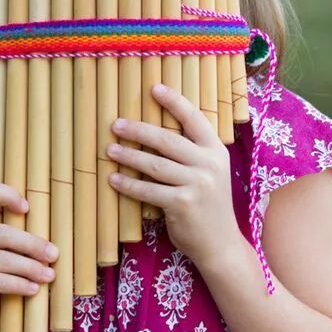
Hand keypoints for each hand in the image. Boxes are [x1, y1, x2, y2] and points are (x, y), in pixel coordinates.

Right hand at [0, 182, 59, 327]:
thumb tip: (41, 230)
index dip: (8, 195)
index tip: (27, 209)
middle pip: (5, 233)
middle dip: (34, 245)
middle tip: (53, 254)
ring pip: (5, 260)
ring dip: (32, 268)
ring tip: (49, 274)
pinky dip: (20, 285)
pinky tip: (33, 289)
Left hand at [106, 83, 241, 268]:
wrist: (221, 244)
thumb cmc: (208, 205)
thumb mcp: (209, 172)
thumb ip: (192, 153)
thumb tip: (155, 132)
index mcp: (216, 150)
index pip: (194, 118)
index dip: (174, 102)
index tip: (154, 88)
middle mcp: (209, 164)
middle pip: (167, 140)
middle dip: (138, 130)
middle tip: (116, 125)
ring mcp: (198, 184)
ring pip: (154, 164)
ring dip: (128, 156)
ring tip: (110, 150)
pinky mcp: (183, 204)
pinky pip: (148, 190)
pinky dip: (128, 185)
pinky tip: (114, 179)